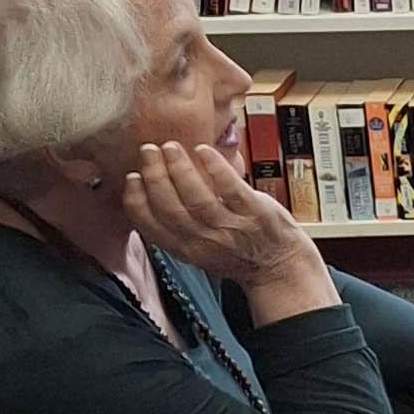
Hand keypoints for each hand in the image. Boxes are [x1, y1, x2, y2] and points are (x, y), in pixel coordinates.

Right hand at [122, 139, 331, 314]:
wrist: (281, 266)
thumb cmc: (237, 251)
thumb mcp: (200, 248)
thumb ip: (178, 224)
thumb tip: (151, 185)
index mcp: (186, 250)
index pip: (151, 226)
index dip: (136, 200)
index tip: (132, 177)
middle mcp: (206, 242)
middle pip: (170, 208)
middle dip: (155, 176)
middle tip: (149, 151)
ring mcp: (232, 229)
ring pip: (197, 198)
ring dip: (180, 168)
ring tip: (170, 147)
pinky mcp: (256, 214)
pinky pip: (231, 188)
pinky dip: (215, 167)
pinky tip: (203, 150)